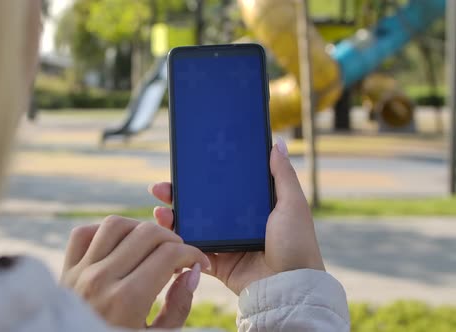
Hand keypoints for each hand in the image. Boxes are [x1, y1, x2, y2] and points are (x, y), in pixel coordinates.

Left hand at [61, 216, 210, 328]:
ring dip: (139, 229)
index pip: (169, 254)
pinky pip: (83, 234)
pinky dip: (103, 232)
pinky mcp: (66, 271)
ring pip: (115, 224)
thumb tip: (193, 272)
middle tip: (179, 256)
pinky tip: (120, 245)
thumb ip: (178, 307)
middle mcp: (101, 280)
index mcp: (127, 300)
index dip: (193, 253)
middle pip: (146, 233)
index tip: (199, 261)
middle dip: (172, 239)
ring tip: (152, 246)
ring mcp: (79, 273)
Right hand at [149, 137, 324, 294]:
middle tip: (160, 188)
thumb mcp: (293, 204)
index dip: (203, 177)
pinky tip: (165, 235)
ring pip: (193, 226)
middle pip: (202, 204)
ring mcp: (225, 243)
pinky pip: (193, 251)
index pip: (222, 186)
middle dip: (178, 196)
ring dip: (173, 218)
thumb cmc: (297, 244)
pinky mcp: (217, 263)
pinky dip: (177, 244)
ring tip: (159, 211)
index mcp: (253, 206)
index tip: (185, 166)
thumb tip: (277, 143)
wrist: (290, 286)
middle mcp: (237, 223)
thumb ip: (282, 175)